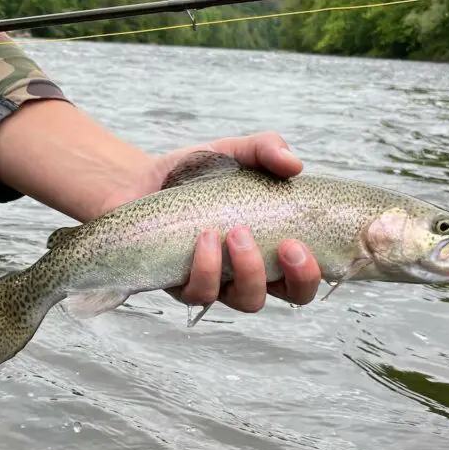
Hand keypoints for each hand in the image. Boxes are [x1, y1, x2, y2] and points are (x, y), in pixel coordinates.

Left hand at [0, 103, 320, 315]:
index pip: (303, 276)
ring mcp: (213, 283)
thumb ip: (264, 149)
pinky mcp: (178, 285)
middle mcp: (244, 273)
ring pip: (243, 301)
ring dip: (248, 270)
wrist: (135, 182)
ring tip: (233, 232)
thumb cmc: (192, 174)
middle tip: (287, 246)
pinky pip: (199, 293)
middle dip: (295, 279)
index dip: (313, 272)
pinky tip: (203, 238)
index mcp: (268, 247)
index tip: (303, 242)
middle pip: (286, 298)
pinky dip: (206, 267)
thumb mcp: (231, 152)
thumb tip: (294, 162)